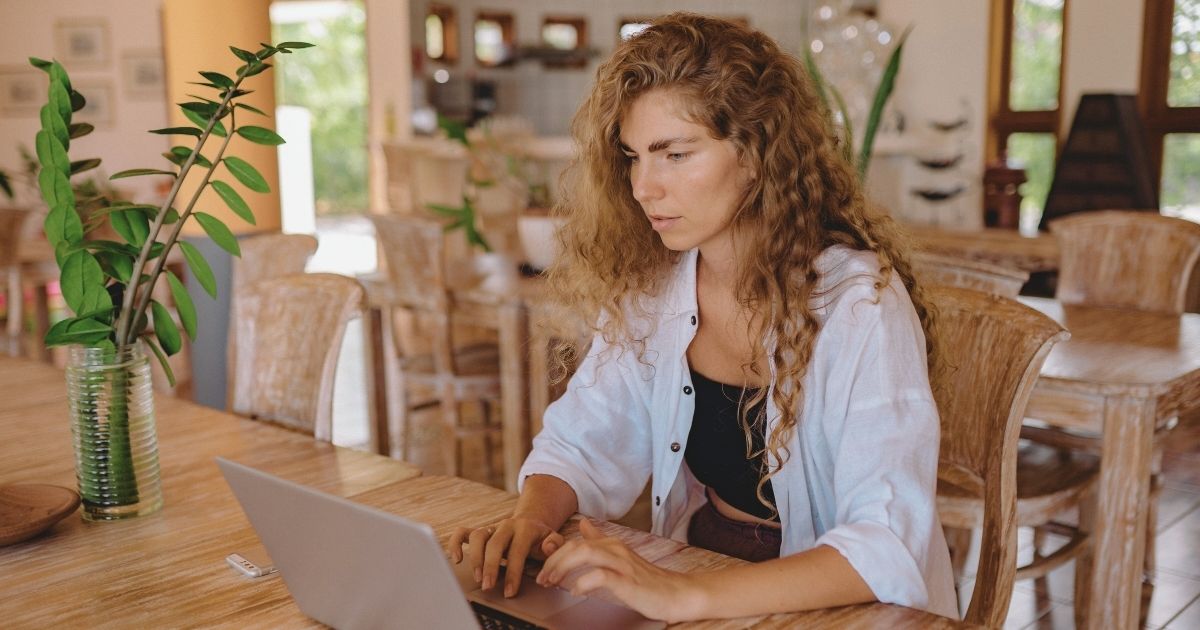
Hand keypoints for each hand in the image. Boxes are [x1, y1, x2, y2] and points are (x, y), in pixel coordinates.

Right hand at [449, 516, 565, 597]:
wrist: (531, 522)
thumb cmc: (541, 538)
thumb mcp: (553, 539)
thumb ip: (555, 544)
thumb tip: (547, 548)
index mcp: (525, 528)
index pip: (517, 550)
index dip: (513, 572)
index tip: (510, 591)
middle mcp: (506, 525)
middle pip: (494, 543)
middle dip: (490, 566)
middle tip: (489, 587)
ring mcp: (492, 527)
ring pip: (478, 537)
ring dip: (475, 558)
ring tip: (478, 578)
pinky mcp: (481, 531)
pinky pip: (463, 532)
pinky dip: (456, 543)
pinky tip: (457, 559)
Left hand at [535, 519, 704, 622]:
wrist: (676, 594)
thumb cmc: (646, 580)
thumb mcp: (619, 557)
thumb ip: (600, 541)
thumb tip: (584, 525)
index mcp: (611, 544)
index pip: (575, 541)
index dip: (555, 554)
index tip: (543, 570)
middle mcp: (615, 549)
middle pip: (575, 545)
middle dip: (553, 562)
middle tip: (542, 579)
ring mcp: (622, 563)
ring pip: (585, 553)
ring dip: (563, 568)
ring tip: (552, 582)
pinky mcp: (628, 580)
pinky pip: (600, 575)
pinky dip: (584, 582)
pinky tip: (576, 591)